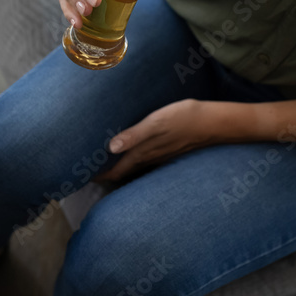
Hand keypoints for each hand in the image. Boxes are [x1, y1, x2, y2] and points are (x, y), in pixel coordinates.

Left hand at [96, 99, 216, 182]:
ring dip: (116, 166)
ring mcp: (159, 156)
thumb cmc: (185, 118)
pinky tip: (127, 151)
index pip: (114, 172)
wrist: (216, 123)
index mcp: (142, 153)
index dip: (97, 176)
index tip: (80, 177)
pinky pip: (143, 160)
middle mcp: (149, 159)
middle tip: (85, 171)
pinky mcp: (167, 150)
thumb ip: (134, 135)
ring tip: (101, 162)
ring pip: (132, 167)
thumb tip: (110, 147)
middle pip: (121, 172)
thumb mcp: (157, 123)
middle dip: (103, 173)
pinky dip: (130, 159)